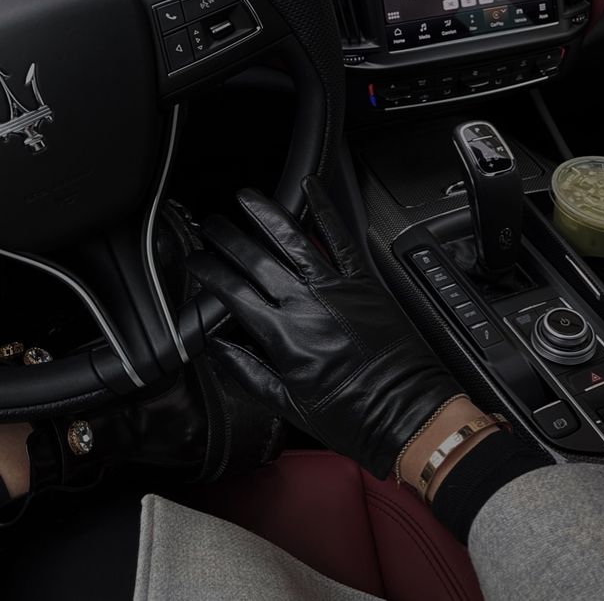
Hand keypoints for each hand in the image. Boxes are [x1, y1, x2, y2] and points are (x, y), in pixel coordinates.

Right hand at [186, 177, 461, 479]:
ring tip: (246, 198)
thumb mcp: (289, 404)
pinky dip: (326, 210)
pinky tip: (312, 188)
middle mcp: (307, 305)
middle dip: (228, 240)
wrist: (408, 414)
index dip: (210, 274)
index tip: (196, 262)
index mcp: (284, 336)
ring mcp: (338, 288)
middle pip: (257, 261)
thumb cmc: (354, 416)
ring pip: (294, 241)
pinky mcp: (365, 282)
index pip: (234, 294)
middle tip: (210, 226)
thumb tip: (217, 350)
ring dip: (267, 215)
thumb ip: (247, 373)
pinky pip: (341, 238)